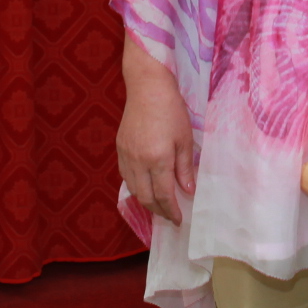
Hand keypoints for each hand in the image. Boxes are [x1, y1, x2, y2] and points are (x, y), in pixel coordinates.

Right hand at [118, 40, 195, 225]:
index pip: (164, 195)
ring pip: (133, 189)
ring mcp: (126, 155)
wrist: (147, 87)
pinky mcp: (120, 148)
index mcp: (158, 159)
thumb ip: (185, 168)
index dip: (171, 211)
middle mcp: (138, 161)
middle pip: (146, 197)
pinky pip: (125, 176)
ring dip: (146, 201)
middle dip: (158, 211)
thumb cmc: (171, 110)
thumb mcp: (185, 139)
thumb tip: (187, 191)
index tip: (179, 220)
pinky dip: (135, 187)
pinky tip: (144, 186)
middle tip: (169, 216)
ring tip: (158, 205)